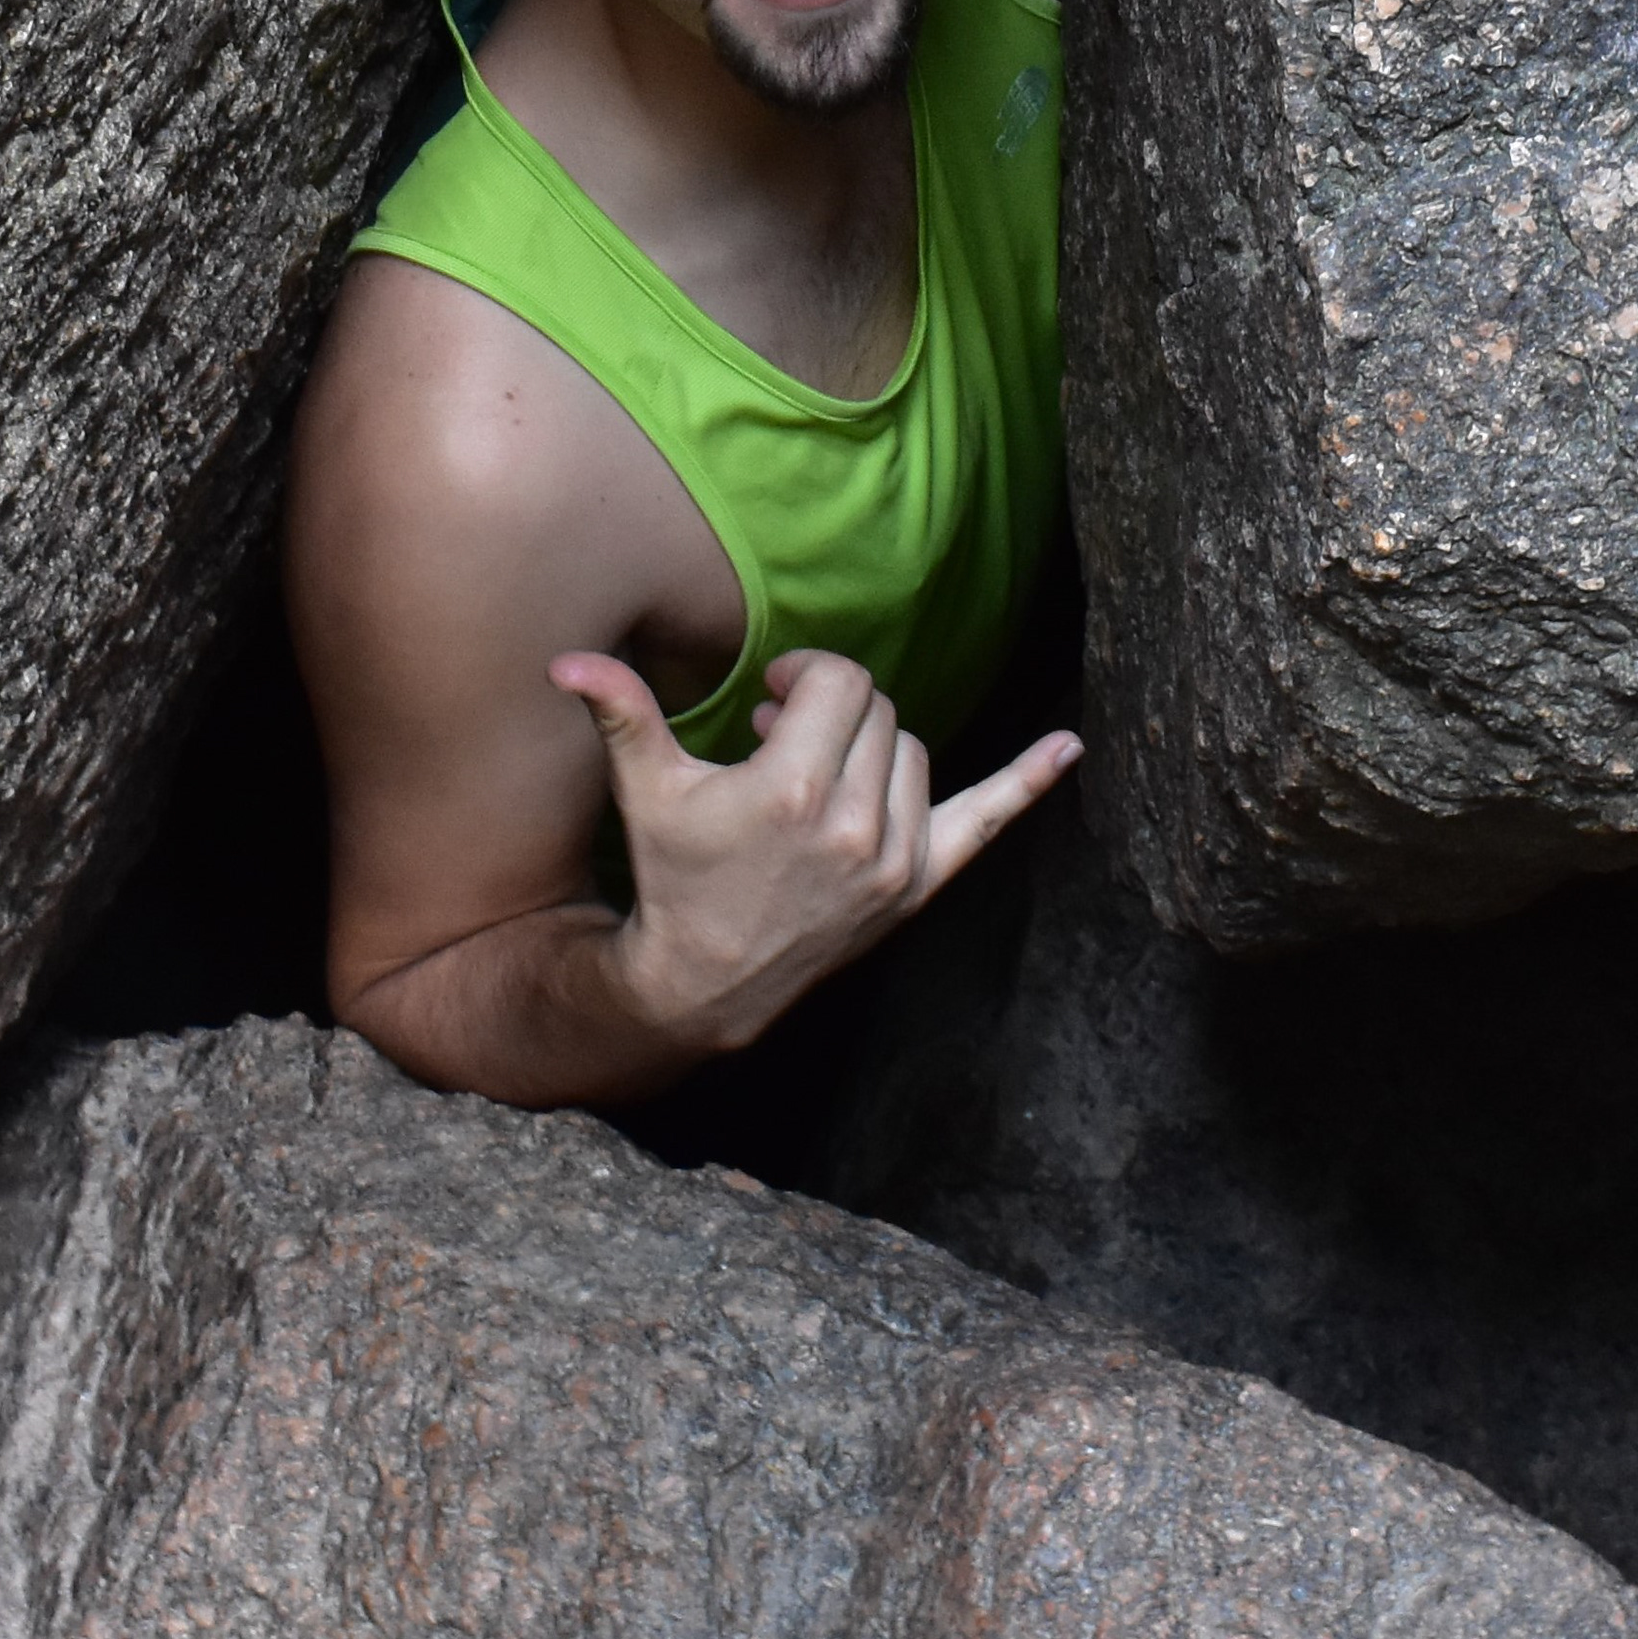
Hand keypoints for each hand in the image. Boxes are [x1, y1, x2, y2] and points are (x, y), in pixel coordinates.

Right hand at [551, 646, 1080, 1058]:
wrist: (703, 981)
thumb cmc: (674, 876)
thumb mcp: (647, 790)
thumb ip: (620, 713)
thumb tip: (567, 657)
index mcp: (793, 789)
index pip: (839, 683)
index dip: (806, 676)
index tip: (772, 694)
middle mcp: (855, 825)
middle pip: (878, 711)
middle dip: (833, 711)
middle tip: (784, 733)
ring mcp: (895, 860)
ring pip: (914, 750)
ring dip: (874, 747)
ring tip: (822, 770)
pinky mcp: (917, 886)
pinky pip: (988, 823)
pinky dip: (1029, 782)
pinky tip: (1070, 748)